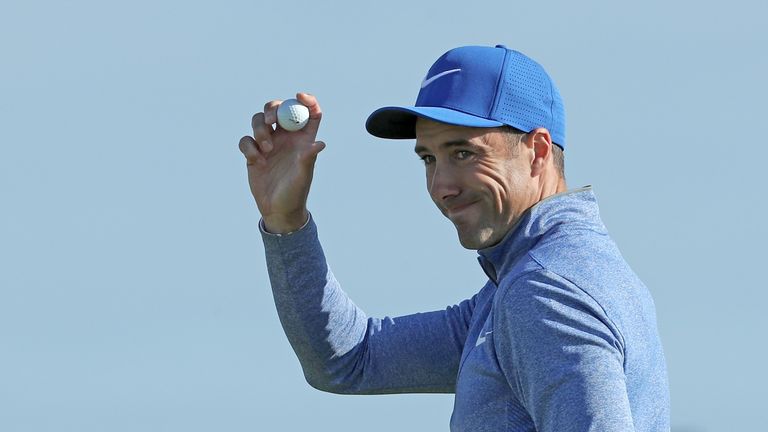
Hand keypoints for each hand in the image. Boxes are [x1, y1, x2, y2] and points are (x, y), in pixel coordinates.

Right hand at [239, 93, 325, 232]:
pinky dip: (249, 147)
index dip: (306, 101)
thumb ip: (308, 158)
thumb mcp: (303, 176)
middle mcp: (286, 138)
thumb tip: (320, 144)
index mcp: (303, 139)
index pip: (309, 113)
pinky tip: (257, 161)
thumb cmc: (296, 193)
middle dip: (272, 109)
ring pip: (259, 120)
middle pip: (278, 109)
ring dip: (259, 129)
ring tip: (266, 149)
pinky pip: (246, 139)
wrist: (278, 209)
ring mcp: (269, 144)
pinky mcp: (253, 153)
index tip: (299, 96)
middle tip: (271, 120)